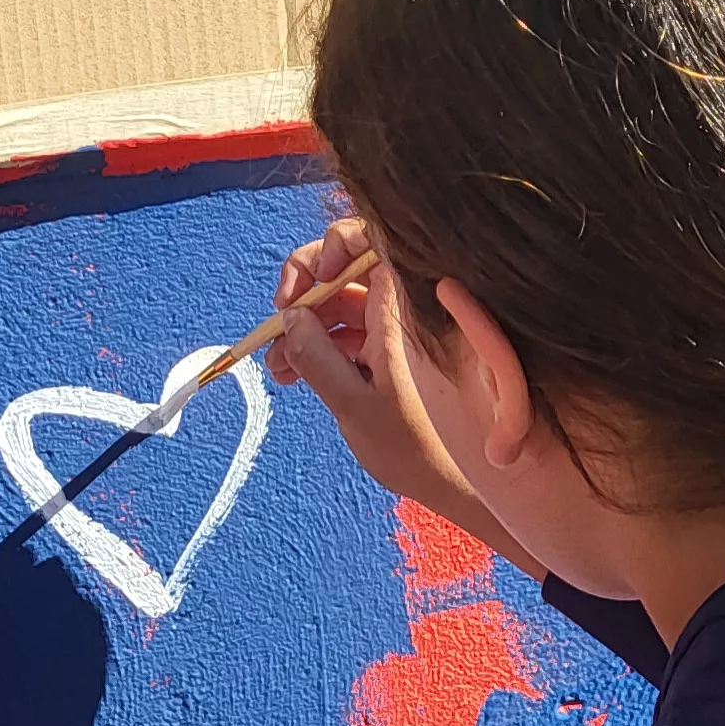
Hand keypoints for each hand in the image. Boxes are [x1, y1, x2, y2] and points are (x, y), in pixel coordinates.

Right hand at [258, 221, 540, 575]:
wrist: (449, 482)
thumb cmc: (414, 448)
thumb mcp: (353, 405)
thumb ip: (316, 358)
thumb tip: (290, 318)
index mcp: (403, 309)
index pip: (370, 243)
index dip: (333, 248)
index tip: (310, 285)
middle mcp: (398, 310)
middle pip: (344, 268)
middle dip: (303, 292)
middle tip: (278, 320)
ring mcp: (389, 330)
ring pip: (336, 305)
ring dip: (300, 328)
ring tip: (275, 367)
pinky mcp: (381, 352)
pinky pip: (343, 332)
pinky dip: (315, 348)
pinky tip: (290, 375)